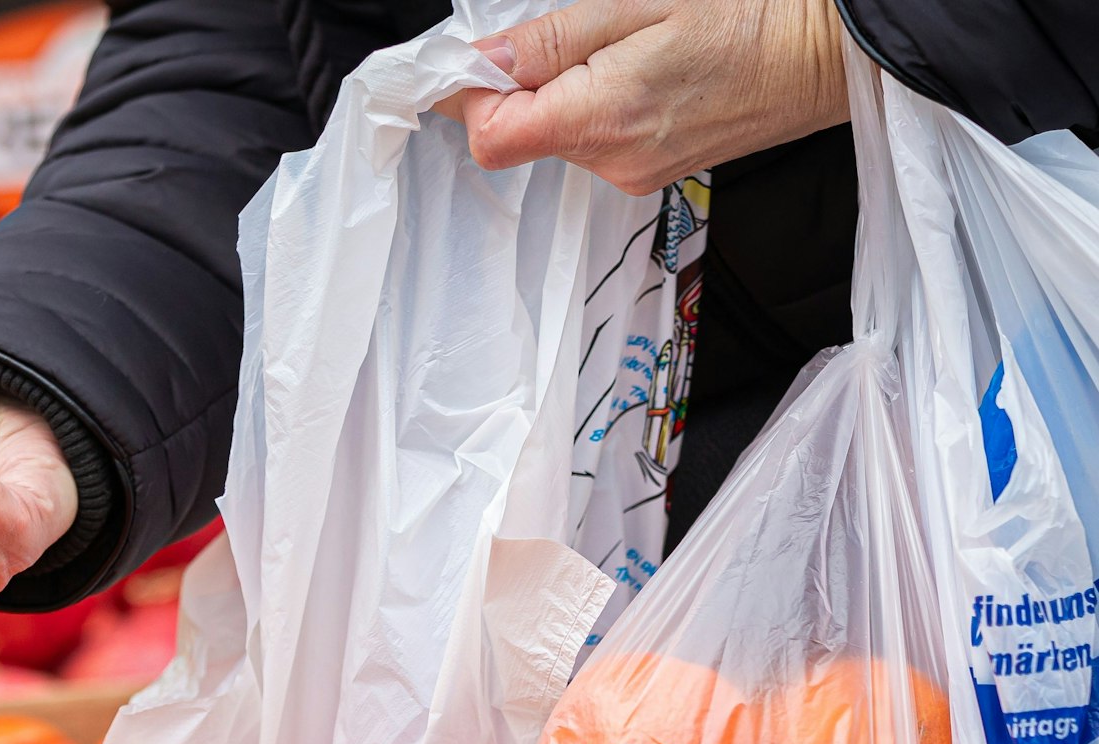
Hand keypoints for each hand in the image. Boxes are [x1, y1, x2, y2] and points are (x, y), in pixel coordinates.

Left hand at [439, 0, 848, 194]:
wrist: (829, 52)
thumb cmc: (753, 16)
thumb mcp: (638, 3)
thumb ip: (551, 40)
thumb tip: (480, 59)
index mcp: (601, 119)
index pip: (490, 135)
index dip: (468, 93)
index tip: (472, 57)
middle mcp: (612, 162)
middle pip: (516, 135)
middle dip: (517, 84)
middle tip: (563, 33)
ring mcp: (630, 173)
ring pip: (554, 135)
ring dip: (559, 91)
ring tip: (618, 47)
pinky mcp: (648, 171)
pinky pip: (592, 140)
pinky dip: (591, 103)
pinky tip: (634, 70)